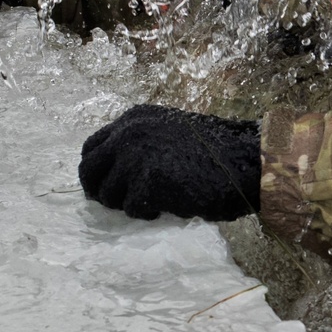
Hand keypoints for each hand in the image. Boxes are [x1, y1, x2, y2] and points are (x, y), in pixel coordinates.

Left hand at [79, 104, 260, 221]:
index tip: (103, 186)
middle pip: (88, 171)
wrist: (242, 160)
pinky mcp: (147, 182)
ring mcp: (135, 156)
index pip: (92, 146)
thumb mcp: (168, 133)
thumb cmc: (212, 150)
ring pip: (108, 194)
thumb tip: (111, 173)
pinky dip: (147, 213)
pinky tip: (168, 205)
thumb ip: (140, 143)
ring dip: (128, 204)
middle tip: (116, 204)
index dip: (95, 170)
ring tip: (155, 201)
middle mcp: (129, 132)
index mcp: (134, 118)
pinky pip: (132, 209)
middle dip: (99, 191)